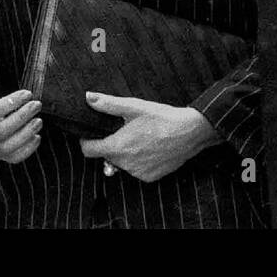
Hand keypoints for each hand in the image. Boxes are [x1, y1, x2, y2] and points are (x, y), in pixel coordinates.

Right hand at [0, 77, 41, 163]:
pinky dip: (28, 150)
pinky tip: (36, 136)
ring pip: (8, 147)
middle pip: (1, 131)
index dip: (11, 102)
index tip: (28, 93)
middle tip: (36, 104)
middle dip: (22, 117)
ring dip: (27, 134)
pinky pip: (14, 158)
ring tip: (38, 120)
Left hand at [78, 93, 219, 182]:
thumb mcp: (133, 107)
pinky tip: (150, 148)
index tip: (91, 134)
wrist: (190, 132)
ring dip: (125, 154)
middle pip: (106, 156)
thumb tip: (88, 97)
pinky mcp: (150, 178)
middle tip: (123, 131)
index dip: (86, 141)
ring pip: (122, 164)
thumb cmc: (161, 118)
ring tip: (140, 138)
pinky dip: (139, 161)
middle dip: (110, 144)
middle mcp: (125, 164)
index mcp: (117, 147)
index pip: (88, 151)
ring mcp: (138, 173)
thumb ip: (108, 104)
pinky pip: (137, 170)